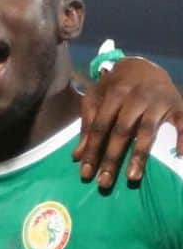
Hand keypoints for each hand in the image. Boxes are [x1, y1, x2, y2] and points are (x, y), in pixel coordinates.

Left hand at [73, 57, 182, 188]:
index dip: (92, 150)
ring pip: (147, 131)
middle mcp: (136, 97)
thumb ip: (87, 124)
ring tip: (132, 177)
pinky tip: (180, 154)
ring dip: (139, 155)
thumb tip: (77, 155)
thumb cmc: (115, 86)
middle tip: (104, 183)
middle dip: (112, 158)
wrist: (144, 65)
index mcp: (114, 94)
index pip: (100, 127)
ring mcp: (158, 101)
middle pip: (121, 131)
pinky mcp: (177, 105)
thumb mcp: (96, 98)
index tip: (86, 173)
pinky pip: (182, 122)